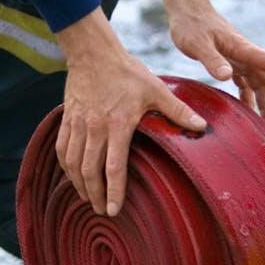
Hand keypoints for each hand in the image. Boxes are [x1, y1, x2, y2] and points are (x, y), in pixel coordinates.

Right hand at [54, 8, 206, 216]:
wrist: (93, 53)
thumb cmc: (127, 72)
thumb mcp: (156, 89)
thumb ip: (178, 111)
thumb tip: (202, 126)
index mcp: (118, 124)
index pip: (113, 166)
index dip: (113, 191)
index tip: (114, 209)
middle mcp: (95, 128)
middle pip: (89, 171)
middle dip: (95, 195)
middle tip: (102, 211)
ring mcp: (78, 124)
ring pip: (73, 163)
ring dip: (79, 185)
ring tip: (88, 199)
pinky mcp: (68, 120)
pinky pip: (62, 149)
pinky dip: (66, 167)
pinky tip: (73, 177)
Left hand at [159, 0, 264, 129]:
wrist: (186, 9)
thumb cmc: (191, 24)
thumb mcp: (197, 43)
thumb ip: (212, 59)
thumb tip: (228, 77)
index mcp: (244, 50)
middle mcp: (246, 56)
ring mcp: (240, 61)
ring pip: (260, 87)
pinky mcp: (230, 64)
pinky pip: (245, 85)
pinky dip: (250, 101)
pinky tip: (249, 115)